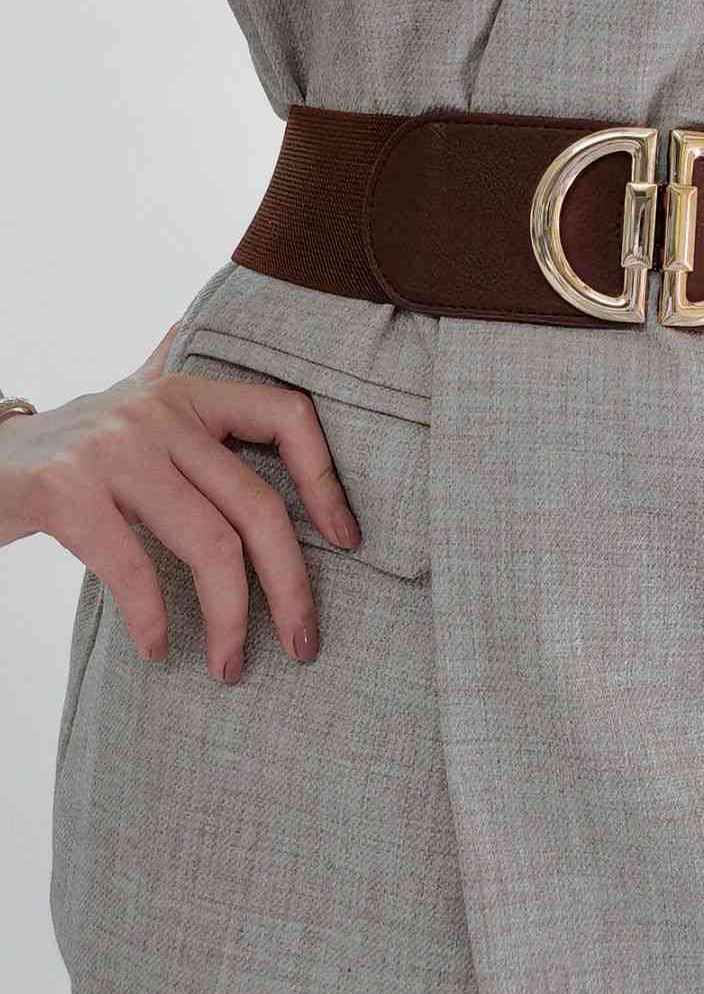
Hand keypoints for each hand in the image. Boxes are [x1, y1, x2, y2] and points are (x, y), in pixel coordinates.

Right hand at [0, 324, 361, 683]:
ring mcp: (113, 448)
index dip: (328, 480)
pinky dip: (153, 621)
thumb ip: (169, 379)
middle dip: (291, 586)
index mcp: (188, 392)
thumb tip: (191, 327)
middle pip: (258, 504)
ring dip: (230, 621)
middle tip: (303, 645)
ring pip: (210, 545)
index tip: (347, 541)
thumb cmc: (65, 449)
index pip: (288, 415)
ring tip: (230, 666)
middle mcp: (157, 411)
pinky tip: (158, 649)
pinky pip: (134, 570)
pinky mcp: (67, 491)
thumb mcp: (126, 404)